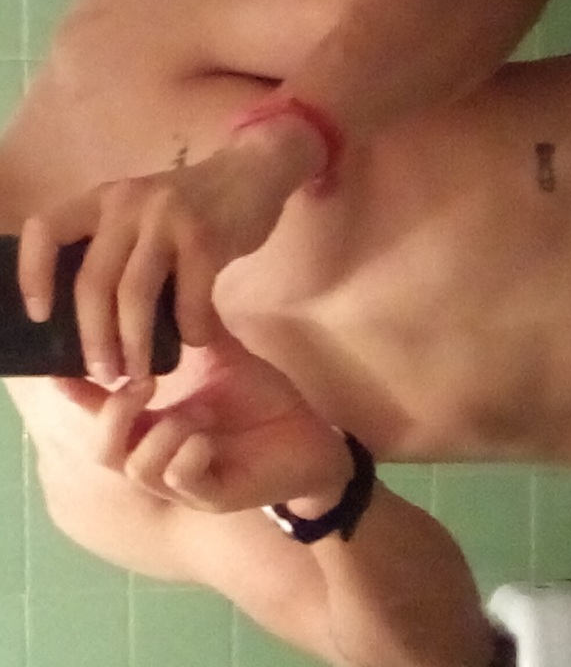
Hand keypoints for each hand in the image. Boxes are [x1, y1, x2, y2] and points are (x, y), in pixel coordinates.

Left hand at [18, 120, 318, 381]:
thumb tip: (98, 319)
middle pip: (92, 280)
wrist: (251, 173)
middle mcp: (127, 204)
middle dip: (94, 337)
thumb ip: (119, 247)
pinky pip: (190, 297)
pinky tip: (196, 339)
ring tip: (139, 373)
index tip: (40, 317)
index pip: (45, 230)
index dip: (33, 276)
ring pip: (134, 294)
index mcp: (102, 200)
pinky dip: (191, 329)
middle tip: (104, 373)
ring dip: (133, 343)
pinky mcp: (205, 237)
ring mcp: (166, 219)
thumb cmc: (193, 205)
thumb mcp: (143, 213)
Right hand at [56, 338, 353, 513]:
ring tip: (192, 412)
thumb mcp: (225, 360)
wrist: (313, 438)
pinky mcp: (217, 494)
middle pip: (105, 450)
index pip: (105, 414)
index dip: (79, 396)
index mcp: (159, 423)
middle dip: (111, 416)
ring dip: (160, 434)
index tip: (59, 370)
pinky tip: (206, 436)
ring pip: (140, 469)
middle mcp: (163, 455)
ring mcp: (187, 481)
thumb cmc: (263, 401)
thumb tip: (176, 275)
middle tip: (139, 383)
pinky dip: (188, 457)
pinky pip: (184, 482)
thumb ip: (196, 328)